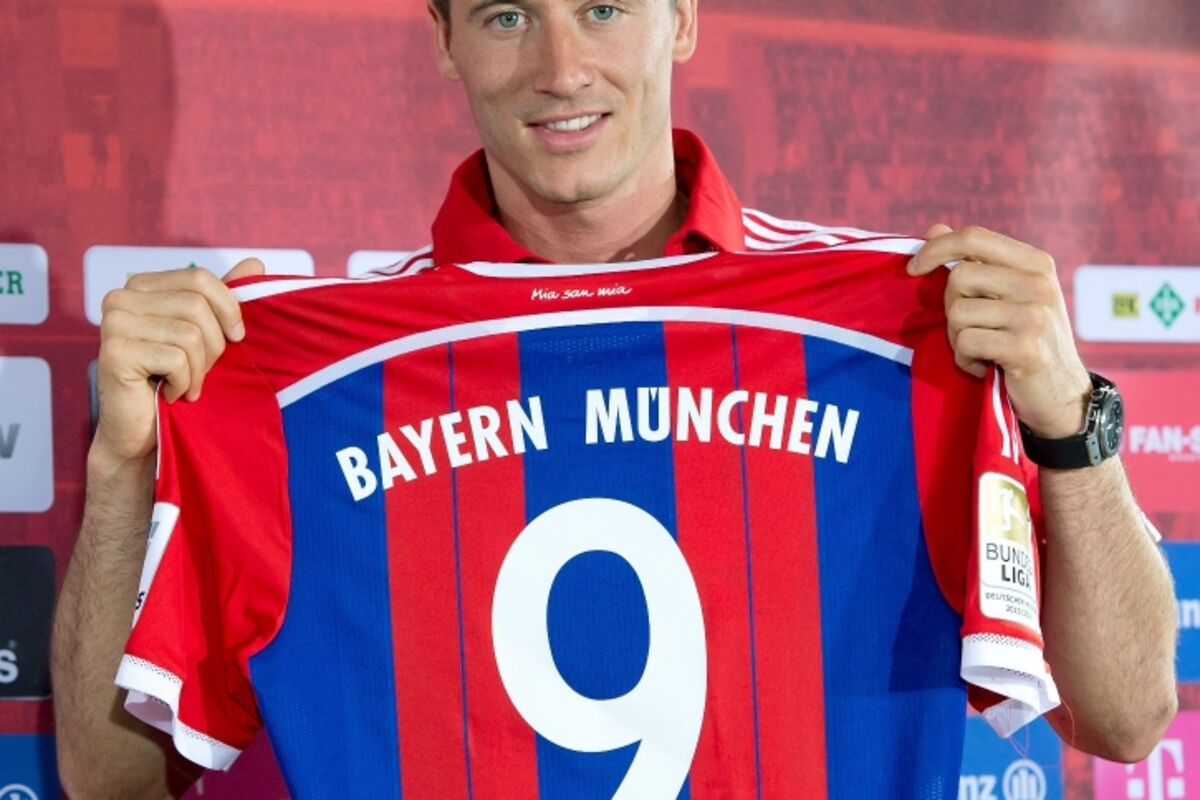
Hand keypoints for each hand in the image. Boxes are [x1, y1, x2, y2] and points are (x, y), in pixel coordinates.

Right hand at [93, 258, 264, 462]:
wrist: (142, 433)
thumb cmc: (174, 381)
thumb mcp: (206, 335)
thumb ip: (224, 299)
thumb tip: (255, 263)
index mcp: (143, 286)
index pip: (200, 278)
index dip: (228, 308)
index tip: (236, 337)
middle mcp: (121, 298)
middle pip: (197, 305)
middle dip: (214, 344)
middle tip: (204, 370)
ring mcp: (113, 323)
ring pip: (190, 333)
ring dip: (200, 368)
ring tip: (187, 383)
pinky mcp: (114, 352)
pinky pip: (176, 358)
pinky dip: (185, 382)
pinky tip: (172, 393)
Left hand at [907, 224, 1090, 438]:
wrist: (1062, 395)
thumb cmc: (1026, 341)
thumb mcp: (1008, 296)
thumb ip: (974, 262)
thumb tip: (933, 228)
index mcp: (1035, 263)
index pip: (973, 237)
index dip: (936, 248)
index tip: (914, 268)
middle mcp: (1038, 283)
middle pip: (959, 276)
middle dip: (951, 306)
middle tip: (970, 329)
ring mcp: (1035, 315)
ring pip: (958, 312)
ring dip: (957, 338)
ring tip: (982, 350)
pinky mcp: (1025, 347)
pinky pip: (965, 343)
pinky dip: (965, 360)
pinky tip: (986, 367)